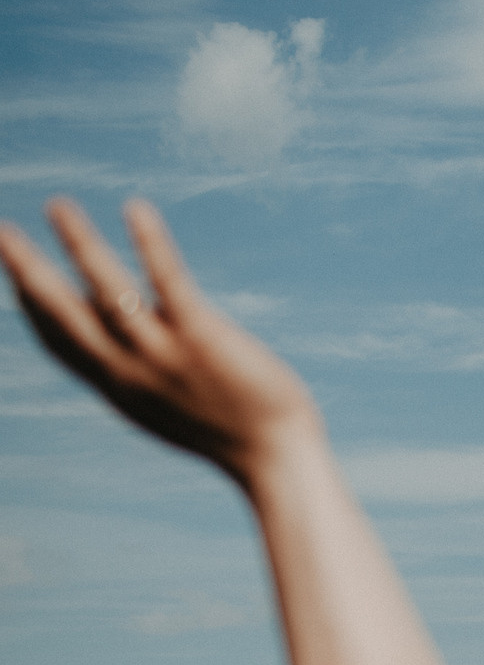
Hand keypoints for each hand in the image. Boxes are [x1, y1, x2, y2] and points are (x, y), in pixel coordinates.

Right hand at [2, 197, 317, 484]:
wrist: (275, 458)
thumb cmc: (232, 431)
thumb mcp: (169, 405)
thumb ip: (143, 373)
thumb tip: (133, 337)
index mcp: (119, 386)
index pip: (60, 344)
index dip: (32, 309)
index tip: (13, 276)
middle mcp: (128, 370)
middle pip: (63, 315)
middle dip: (26, 272)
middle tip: (0, 231)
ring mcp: (162, 354)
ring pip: (106, 291)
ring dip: (79, 244)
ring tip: (57, 205)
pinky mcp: (201, 337)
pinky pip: (168, 282)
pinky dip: (150, 244)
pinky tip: (135, 209)